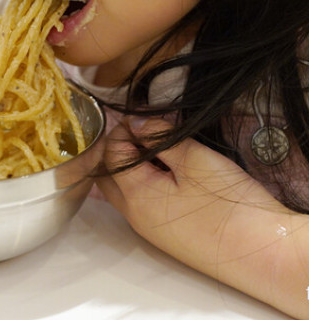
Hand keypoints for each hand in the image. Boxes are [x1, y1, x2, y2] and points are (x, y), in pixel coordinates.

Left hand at [98, 118, 308, 317]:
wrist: (261, 253)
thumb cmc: (228, 205)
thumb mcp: (193, 158)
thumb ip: (157, 137)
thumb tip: (134, 123)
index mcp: (135, 194)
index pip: (110, 153)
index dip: (122, 129)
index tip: (143, 117)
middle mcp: (134, 215)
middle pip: (108, 174)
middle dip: (119, 149)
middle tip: (144, 132)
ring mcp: (148, 229)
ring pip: (123, 190)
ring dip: (132, 167)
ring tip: (159, 150)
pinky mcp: (165, 236)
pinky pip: (141, 204)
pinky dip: (145, 183)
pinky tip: (169, 173)